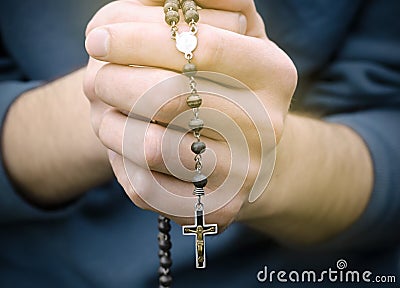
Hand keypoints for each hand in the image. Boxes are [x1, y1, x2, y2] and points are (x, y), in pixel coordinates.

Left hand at [84, 0, 296, 230]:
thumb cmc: (225, 83)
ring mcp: (244, 172)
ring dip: (112, 123)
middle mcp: (267, 125)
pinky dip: (123, 160)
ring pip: (152, 146)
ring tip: (108, 110)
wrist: (243, 146)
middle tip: (96, 76)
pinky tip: (126, 144)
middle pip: (169, 97)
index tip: (97, 38)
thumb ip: (210, 6)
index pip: (200, 46)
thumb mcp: (229, 36)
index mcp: (274, 73)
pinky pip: (147, 185)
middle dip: (113, 81)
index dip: (137, 38)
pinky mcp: (217, 207)